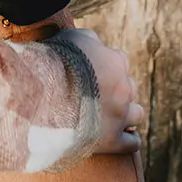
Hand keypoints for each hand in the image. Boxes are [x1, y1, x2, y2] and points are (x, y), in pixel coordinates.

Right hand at [66, 29, 143, 154]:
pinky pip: (132, 143)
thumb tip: (94, 43)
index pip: (120, 61)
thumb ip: (89, 39)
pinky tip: (120, 137)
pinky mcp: (113, 141)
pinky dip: (128, 139)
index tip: (94, 71)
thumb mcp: (70, 38)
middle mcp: (123, 88)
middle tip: (98, 94)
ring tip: (111, 116)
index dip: (107, 66)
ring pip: (137, 114)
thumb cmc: (55, 63)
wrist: (45, 96)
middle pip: (130, 87)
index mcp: (115, 62)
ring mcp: (119, 116)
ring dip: (126, 113)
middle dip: (117, 90)